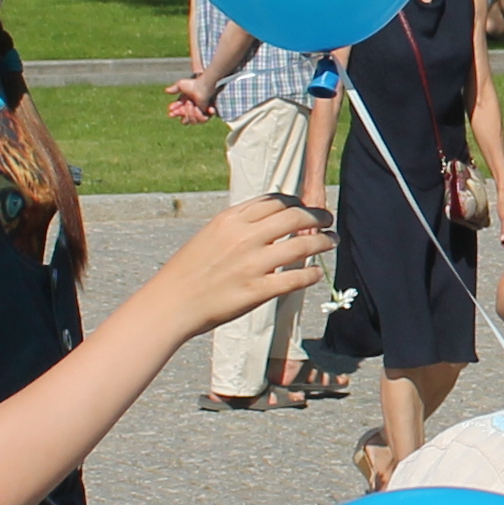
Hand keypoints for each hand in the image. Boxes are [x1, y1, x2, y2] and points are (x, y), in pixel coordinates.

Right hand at [154, 194, 330, 335]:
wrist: (171, 304)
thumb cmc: (187, 271)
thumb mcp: (209, 236)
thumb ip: (237, 226)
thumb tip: (264, 221)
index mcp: (230, 220)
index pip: (275, 201)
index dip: (297, 202)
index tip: (306, 206)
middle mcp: (243, 237)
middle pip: (294, 216)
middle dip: (317, 216)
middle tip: (328, 220)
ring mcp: (251, 264)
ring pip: (301, 245)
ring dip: (323, 242)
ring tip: (332, 242)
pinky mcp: (256, 291)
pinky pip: (294, 279)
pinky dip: (310, 275)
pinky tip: (316, 275)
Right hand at [162, 73, 213, 123]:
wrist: (202, 86)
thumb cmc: (192, 85)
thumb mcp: (181, 85)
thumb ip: (174, 89)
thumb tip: (166, 91)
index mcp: (185, 105)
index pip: (178, 113)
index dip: (174, 113)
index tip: (170, 112)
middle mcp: (193, 110)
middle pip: (184, 120)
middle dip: (180, 114)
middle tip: (177, 111)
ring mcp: (200, 113)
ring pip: (192, 121)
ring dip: (189, 113)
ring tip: (189, 103)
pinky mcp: (207, 113)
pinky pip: (202, 119)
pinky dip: (198, 114)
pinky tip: (196, 107)